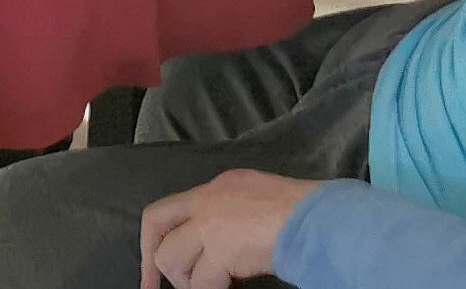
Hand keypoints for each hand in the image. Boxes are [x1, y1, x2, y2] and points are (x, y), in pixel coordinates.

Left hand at [138, 171, 317, 288]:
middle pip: (155, 224)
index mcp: (217, 187)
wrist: (313, 218)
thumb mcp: (258, 197)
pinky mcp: (219, 250)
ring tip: (212, 284)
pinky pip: (201, 283)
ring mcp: (209, 224)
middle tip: (154, 287)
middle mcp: (206, 200)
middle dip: (153, 259)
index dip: (156, 236)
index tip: (152, 264)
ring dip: (188, 280)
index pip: (171, 207)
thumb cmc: (299, 211)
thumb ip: (232, 212)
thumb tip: (222, 244)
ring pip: (171, 258)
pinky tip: (226, 288)